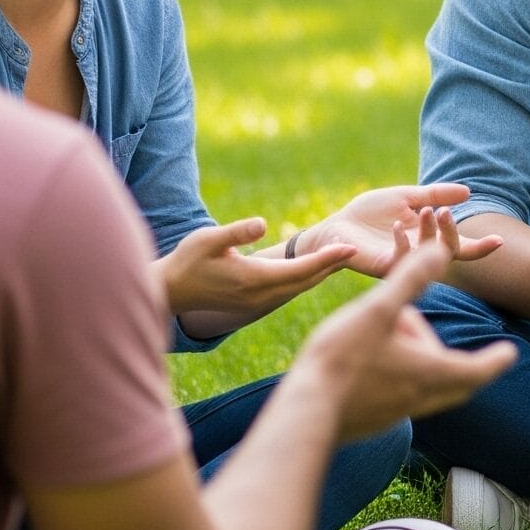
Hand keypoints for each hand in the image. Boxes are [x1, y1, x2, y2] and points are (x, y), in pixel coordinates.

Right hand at [157, 217, 354, 328]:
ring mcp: (259, 304)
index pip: (303, 269)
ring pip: (300, 289)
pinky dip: (307, 280)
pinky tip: (317, 270)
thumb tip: (262, 224)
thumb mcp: (207, 239)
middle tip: (359, 250)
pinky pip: (290, 292)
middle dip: (333, 266)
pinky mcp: (255, 305)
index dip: (329, 258)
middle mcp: (262, 296)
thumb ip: (236, 232)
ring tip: (343, 257)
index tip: (352, 247)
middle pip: (308, 281)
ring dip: (322, 274)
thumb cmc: (186, 260)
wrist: (170, 292)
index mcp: (255, 279)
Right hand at [290, 221, 516, 439]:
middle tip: (460, 349)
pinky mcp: (375, 422)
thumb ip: (411, 278)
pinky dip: (405, 381)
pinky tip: (378, 366)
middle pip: (457, 385)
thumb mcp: (378, 309)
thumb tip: (441, 249)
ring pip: (428, 392)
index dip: (495, 359)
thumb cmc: (343, 357)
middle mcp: (421, 399)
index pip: (479, 369)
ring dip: (427, 366)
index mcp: (431, 371)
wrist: (304, 410)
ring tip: (398, 338)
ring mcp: (397, 415)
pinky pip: (403, 401)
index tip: (509, 352)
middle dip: (464, 365)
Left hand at [300, 182, 502, 277]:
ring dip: (431, 233)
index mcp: (428, 239)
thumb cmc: (369, 214)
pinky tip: (397, 226)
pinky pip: (401, 260)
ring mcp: (403, 264)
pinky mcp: (383, 267)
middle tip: (444, 213)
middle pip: (451, 253)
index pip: (461, 247)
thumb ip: (435, 195)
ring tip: (426, 211)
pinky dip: (404, 241)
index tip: (499, 241)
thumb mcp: (406, 197)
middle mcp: (420, 255)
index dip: (481, 246)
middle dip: (453, 233)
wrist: (337, 226)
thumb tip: (469, 192)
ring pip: (429, 256)